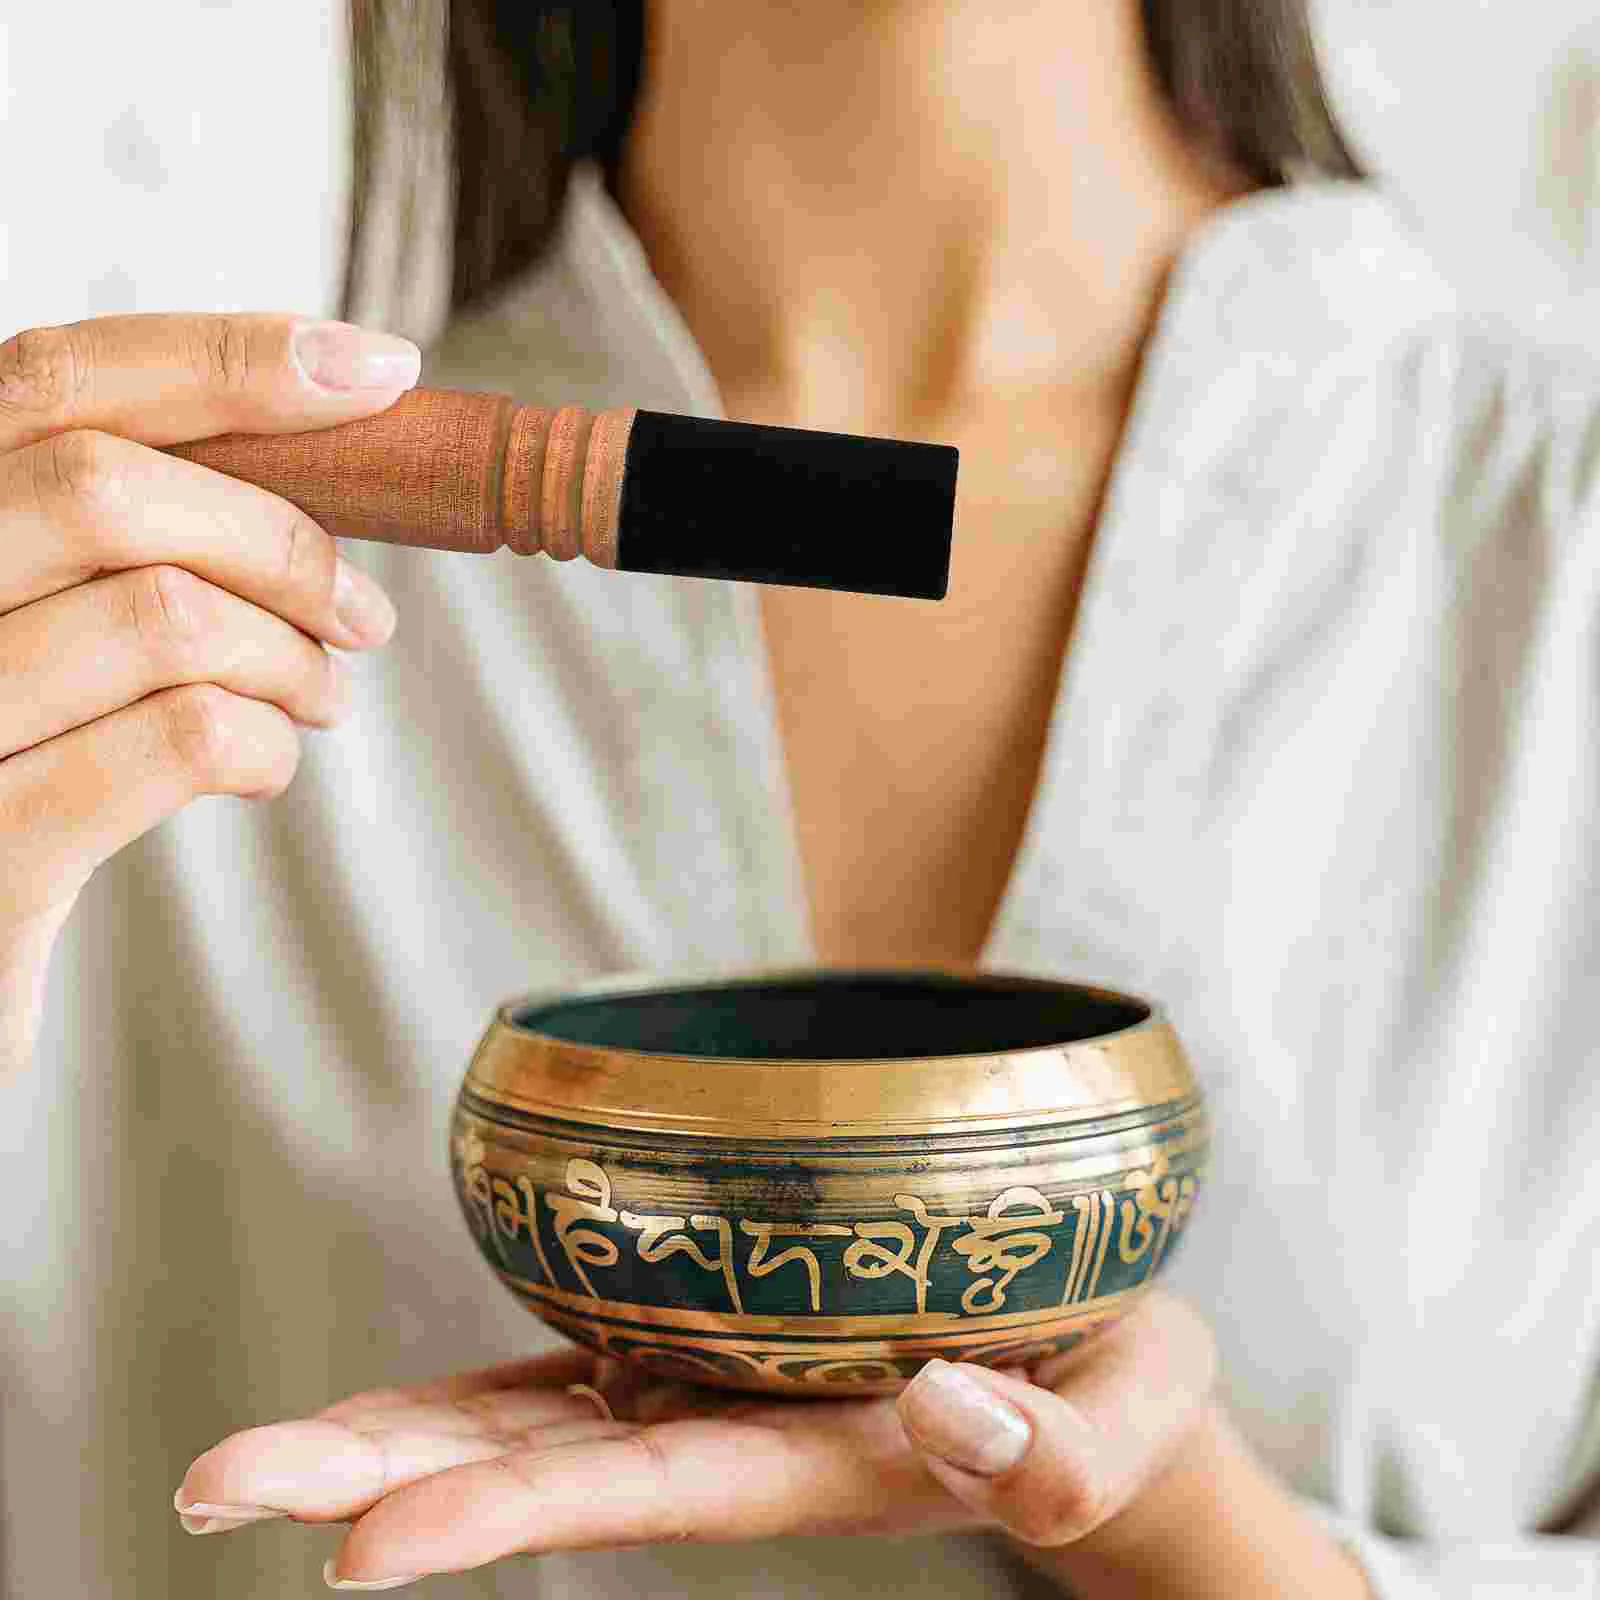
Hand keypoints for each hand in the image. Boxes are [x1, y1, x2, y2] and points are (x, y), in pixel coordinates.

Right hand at [0, 312, 415, 1074]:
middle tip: (360, 614)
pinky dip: (262, 742)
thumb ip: (101, 544)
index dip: (230, 358)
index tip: (378, 370)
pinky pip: (175, 741)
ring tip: (324, 696)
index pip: (52, 380)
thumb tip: (303, 463)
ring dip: (291, 656)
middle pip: (110, 489)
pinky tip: (267, 761)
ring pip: (164, 615)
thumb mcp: (18, 623)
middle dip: (280, 541)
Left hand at [174, 1291, 1367, 1595]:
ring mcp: (720, 1379)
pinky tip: (400, 1399)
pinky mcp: (725, 1331)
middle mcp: (740, 1427)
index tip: (358, 1551)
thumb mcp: (1138, 1422)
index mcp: (824, 1462)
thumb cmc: (1129, 1400)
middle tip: (213, 1489)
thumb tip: (953, 1410)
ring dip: (392, 1432)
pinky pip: (588, 1348)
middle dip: (379, 1476)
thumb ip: (1067, 1450)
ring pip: (533, 1410)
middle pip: (538, 1456)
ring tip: (252, 1461)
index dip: (503, 1513)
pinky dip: (484, 1377)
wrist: (1114, 1375)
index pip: (641, 1492)